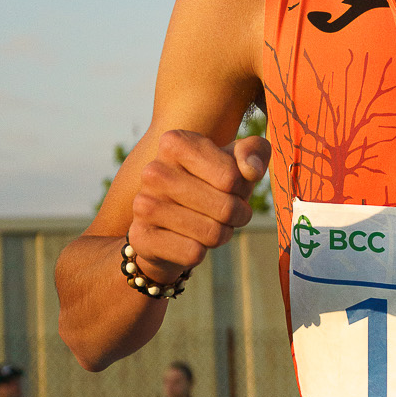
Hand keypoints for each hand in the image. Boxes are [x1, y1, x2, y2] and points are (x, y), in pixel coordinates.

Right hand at [128, 130, 271, 284]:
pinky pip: (193, 253)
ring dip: (221, 235)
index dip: (243, 189)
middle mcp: (154, 170)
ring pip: (212, 233)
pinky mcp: (142, 238)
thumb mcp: (236, 161)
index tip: (233, 188)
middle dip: (237, 215)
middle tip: (229, 213)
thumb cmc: (210, 185)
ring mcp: (143, 205)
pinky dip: (200, 252)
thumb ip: (254, 151)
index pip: (233, 176)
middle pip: (225, 206)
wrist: (167, 224)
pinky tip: (187, 240)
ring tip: (210, 226)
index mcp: (175, 142)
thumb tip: (252, 170)